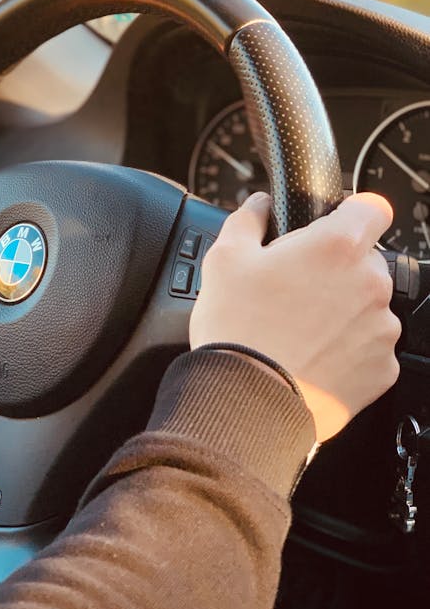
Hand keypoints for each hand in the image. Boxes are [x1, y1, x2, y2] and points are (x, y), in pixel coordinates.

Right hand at [190, 191, 400, 441]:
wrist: (248, 402)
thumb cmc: (238, 328)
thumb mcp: (225, 258)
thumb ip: (248, 219)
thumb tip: (259, 205)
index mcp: (337, 246)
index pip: (372, 208)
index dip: (351, 213)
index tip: (334, 224)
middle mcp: (370, 283)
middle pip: (366, 259)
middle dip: (336, 267)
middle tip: (296, 287)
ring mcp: (381, 328)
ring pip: (368, 304)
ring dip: (343, 309)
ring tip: (300, 328)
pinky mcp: (382, 368)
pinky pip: (369, 347)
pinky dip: (347, 349)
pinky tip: (312, 355)